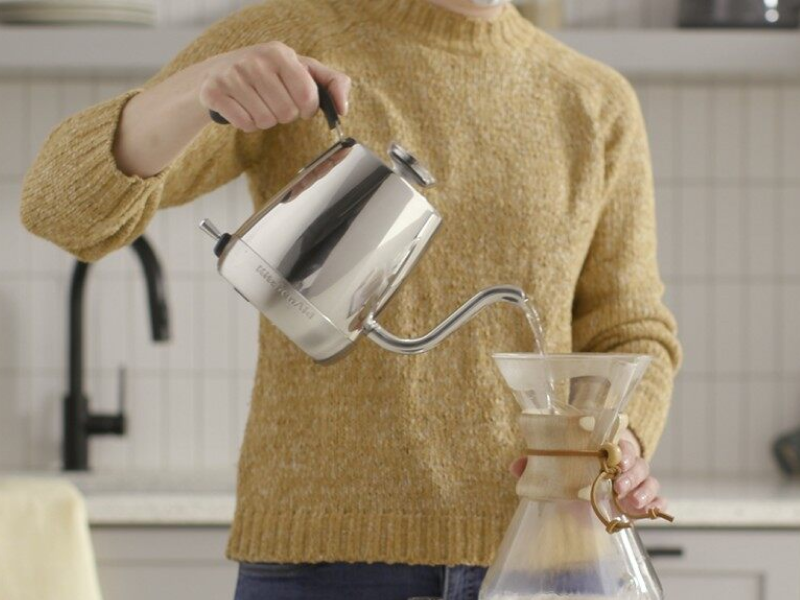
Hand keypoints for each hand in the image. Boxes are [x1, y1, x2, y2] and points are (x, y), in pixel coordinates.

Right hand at [198, 42, 351, 132]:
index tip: (300, 104)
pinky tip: (242, 109)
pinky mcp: (214, 92)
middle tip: (273, 102)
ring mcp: (232, 75)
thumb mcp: (301, 69)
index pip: (307, 96)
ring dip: (265, 120)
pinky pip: (245, 124)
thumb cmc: (268, 73)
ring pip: (265, 121)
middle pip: (286, 113)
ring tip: (257, 104)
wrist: (215, 72)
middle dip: (284, 115)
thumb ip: (332, 82)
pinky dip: (247, 124)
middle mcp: (255, 61)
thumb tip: (343, 108)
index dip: (307, 109)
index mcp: (280, 53)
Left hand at [508, 429, 667, 514]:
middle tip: (617, 485)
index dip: (622, 449)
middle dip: (631, 473)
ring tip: (632, 501)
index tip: (615, 457)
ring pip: (650, 478)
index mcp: (607, 447)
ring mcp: (636, 480)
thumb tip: (515, 466)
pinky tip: (653, 510)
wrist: (588, 480)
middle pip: (639, 461)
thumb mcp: (558, 464)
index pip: (622, 442)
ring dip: (644, 489)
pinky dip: (658, 503)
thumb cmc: (574, 466)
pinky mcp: (643, 498)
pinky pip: (658, 498)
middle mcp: (625, 462)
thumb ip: (539, 463)